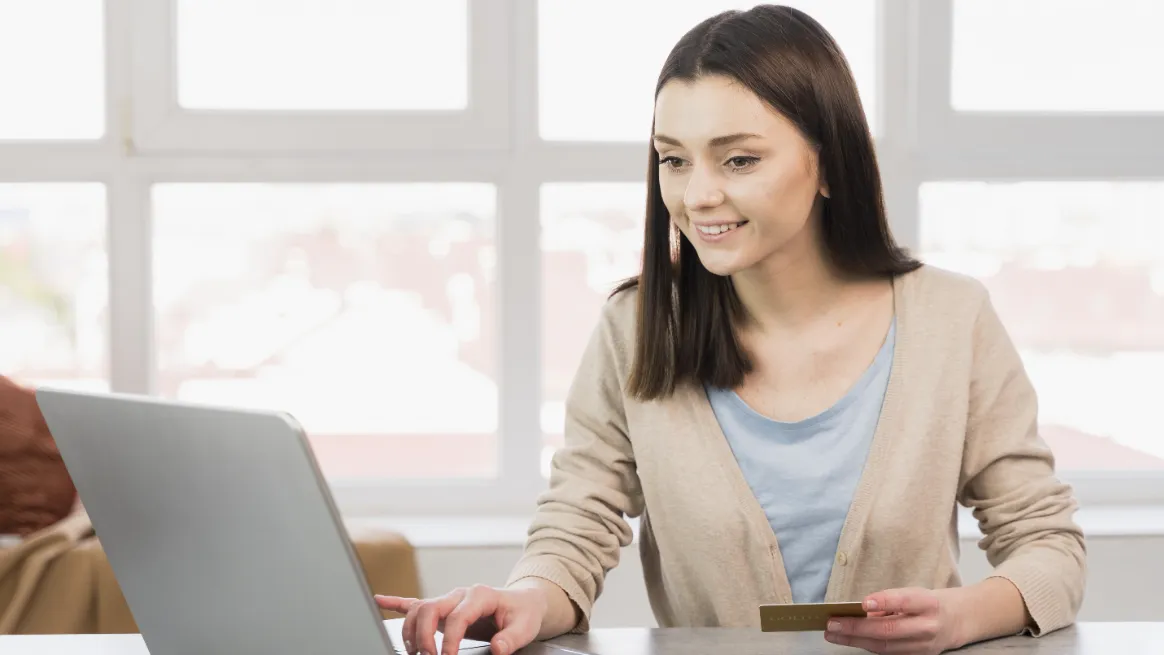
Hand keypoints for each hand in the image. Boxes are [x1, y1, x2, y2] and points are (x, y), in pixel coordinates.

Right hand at [375, 584, 547, 654]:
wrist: (522, 603)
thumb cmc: (523, 614)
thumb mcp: (525, 627)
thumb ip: (511, 638)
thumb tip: (498, 648)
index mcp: (479, 595)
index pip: (457, 617)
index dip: (449, 640)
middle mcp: (459, 595)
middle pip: (429, 608)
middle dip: (423, 636)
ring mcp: (448, 599)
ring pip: (418, 609)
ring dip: (411, 631)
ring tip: (416, 653)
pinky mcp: (442, 608)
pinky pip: (415, 602)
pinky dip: (396, 602)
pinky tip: (380, 601)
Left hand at [823, 587, 962, 653]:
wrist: (957, 621)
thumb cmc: (928, 603)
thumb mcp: (914, 593)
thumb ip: (890, 600)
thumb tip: (862, 611)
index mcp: (928, 603)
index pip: (905, 601)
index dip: (885, 601)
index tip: (864, 603)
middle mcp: (927, 626)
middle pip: (890, 630)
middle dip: (857, 628)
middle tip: (833, 624)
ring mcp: (923, 646)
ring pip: (885, 646)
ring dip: (856, 640)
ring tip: (834, 633)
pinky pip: (888, 653)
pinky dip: (867, 646)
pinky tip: (850, 639)